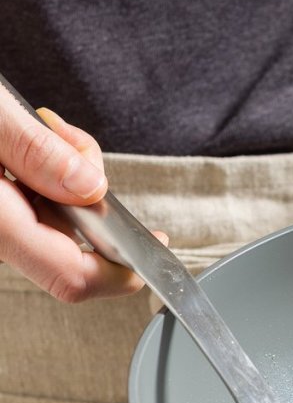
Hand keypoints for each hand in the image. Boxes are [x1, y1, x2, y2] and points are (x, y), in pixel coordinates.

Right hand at [0, 87, 162, 299]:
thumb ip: (32, 150)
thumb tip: (91, 187)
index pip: (70, 276)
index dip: (122, 272)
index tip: (155, 248)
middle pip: (65, 245)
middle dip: (90, 200)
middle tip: (69, 141)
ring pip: (49, 218)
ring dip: (65, 178)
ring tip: (41, 126)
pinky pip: (27, 199)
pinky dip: (41, 171)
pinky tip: (28, 135)